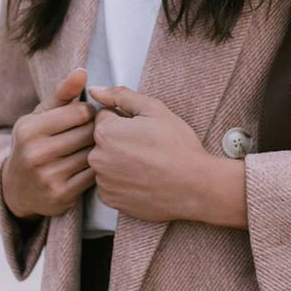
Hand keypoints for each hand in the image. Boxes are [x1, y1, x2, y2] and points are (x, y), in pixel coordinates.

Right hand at [1, 68, 95, 219]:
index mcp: (29, 129)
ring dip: (100, 149)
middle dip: (97, 130)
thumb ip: (62, 93)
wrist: (17, 189)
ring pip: (93, 154)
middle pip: (89, 133)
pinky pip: (94, 175)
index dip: (89, 112)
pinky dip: (99, 168)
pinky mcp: (61, 195)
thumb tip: (82, 72)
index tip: (87, 116)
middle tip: (96, 131)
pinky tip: (95, 164)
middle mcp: (35, 153)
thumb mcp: (40, 116)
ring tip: (97, 146)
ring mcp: (47, 176)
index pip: (80, 112)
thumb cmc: (34, 143)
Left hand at [87, 85, 246, 227]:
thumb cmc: (178, 147)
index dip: (125, 120)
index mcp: (105, 132)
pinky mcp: (111, 200)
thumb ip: (121, 95)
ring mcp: (103, 182)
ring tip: (148, 164)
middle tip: (148, 147)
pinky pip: (110, 184)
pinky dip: (123, 181)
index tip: (143, 130)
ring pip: (106, 163)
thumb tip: (94, 90)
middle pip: (102, 141)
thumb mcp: (154, 110)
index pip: (104, 116)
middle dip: (120, 140)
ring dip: (120, 161)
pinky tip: (144, 179)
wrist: (196, 187)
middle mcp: (97, 158)